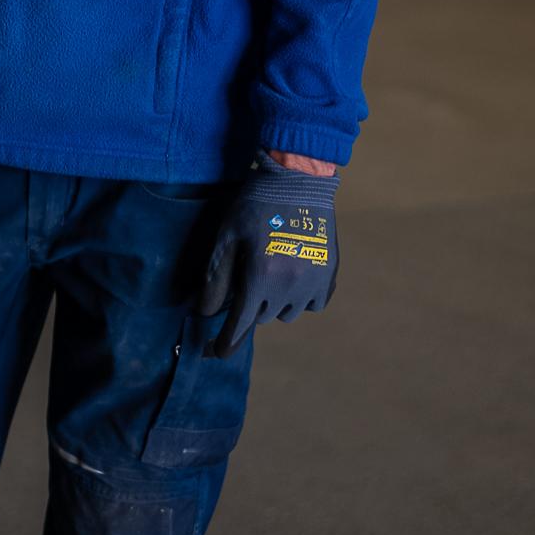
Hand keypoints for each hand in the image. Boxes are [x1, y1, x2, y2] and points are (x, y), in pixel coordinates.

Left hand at [199, 156, 338, 351]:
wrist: (298, 179)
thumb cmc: (255, 204)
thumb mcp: (227, 237)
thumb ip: (216, 279)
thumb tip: (205, 313)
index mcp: (260, 276)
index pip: (239, 325)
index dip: (224, 343)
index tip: (216, 354)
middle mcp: (289, 286)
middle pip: (261, 318)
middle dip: (249, 306)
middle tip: (246, 277)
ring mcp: (313, 282)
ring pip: (287, 314)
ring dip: (274, 303)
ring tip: (271, 272)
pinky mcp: (330, 275)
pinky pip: (313, 304)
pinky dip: (301, 298)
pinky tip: (293, 276)